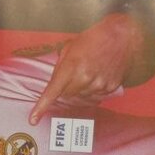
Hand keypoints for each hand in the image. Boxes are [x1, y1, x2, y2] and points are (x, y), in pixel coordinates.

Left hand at [28, 13, 143, 124]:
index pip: (52, 92)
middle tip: (75, 73)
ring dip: (82, 88)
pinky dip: (94, 89)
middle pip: (67, 96)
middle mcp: (84, 78)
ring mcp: (98, 85)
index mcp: (71, 67)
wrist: (121, 35)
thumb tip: (55, 84)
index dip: (41, 107)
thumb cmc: (94, 38)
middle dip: (66, 87)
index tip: (33, 119)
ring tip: (90, 70)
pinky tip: (99, 74)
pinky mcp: (110, 88)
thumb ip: (60, 67)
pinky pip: (96, 96)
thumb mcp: (70, 48)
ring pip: (81, 97)